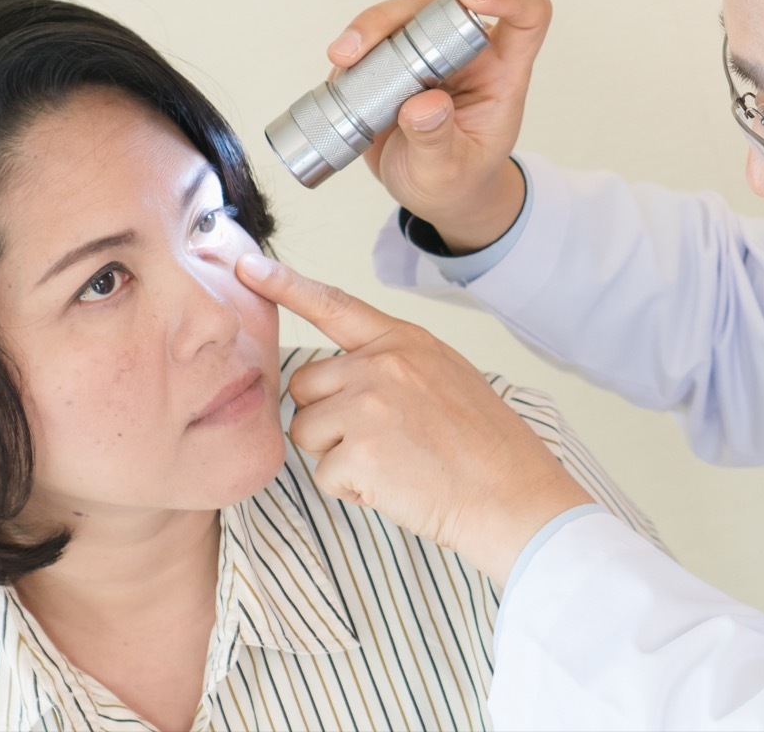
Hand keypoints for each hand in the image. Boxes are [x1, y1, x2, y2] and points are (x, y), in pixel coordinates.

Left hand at [236, 252, 590, 584]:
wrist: (516, 497)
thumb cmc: (488, 449)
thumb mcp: (448, 379)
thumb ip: (394, 366)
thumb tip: (344, 379)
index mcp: (407, 342)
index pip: (335, 305)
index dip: (287, 285)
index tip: (247, 267)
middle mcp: (383, 364)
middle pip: (307, 384)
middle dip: (327, 417)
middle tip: (382, 442)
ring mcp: (370, 405)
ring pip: (308, 430)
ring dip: (338, 456)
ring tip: (395, 465)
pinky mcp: (361, 452)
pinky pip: (325, 474)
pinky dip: (354, 490)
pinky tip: (396, 487)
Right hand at [327, 0, 550, 253]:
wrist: (433, 195)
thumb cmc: (456, 183)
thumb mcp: (448, 172)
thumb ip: (438, 140)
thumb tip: (423, 104)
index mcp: (501, 77)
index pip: (526, 18)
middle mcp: (467, 57)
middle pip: (440, 9)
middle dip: (396, 17)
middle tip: (360, 50)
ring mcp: (430, 57)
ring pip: (401, 17)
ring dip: (366, 31)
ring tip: (342, 62)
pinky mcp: (397, 63)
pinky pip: (373, 41)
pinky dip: (353, 55)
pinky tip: (342, 79)